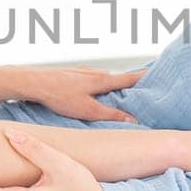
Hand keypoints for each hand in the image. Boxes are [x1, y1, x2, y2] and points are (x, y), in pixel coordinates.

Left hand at [22, 66, 143, 122]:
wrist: (33, 83)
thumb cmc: (59, 95)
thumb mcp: (88, 110)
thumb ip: (111, 115)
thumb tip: (132, 119)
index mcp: (102, 79)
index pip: (130, 78)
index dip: (145, 77)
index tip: (157, 75)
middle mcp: (95, 72)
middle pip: (118, 78)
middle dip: (130, 83)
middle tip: (142, 90)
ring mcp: (83, 71)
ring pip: (104, 79)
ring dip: (113, 85)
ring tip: (119, 95)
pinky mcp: (72, 75)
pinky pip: (92, 80)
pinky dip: (99, 86)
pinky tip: (92, 94)